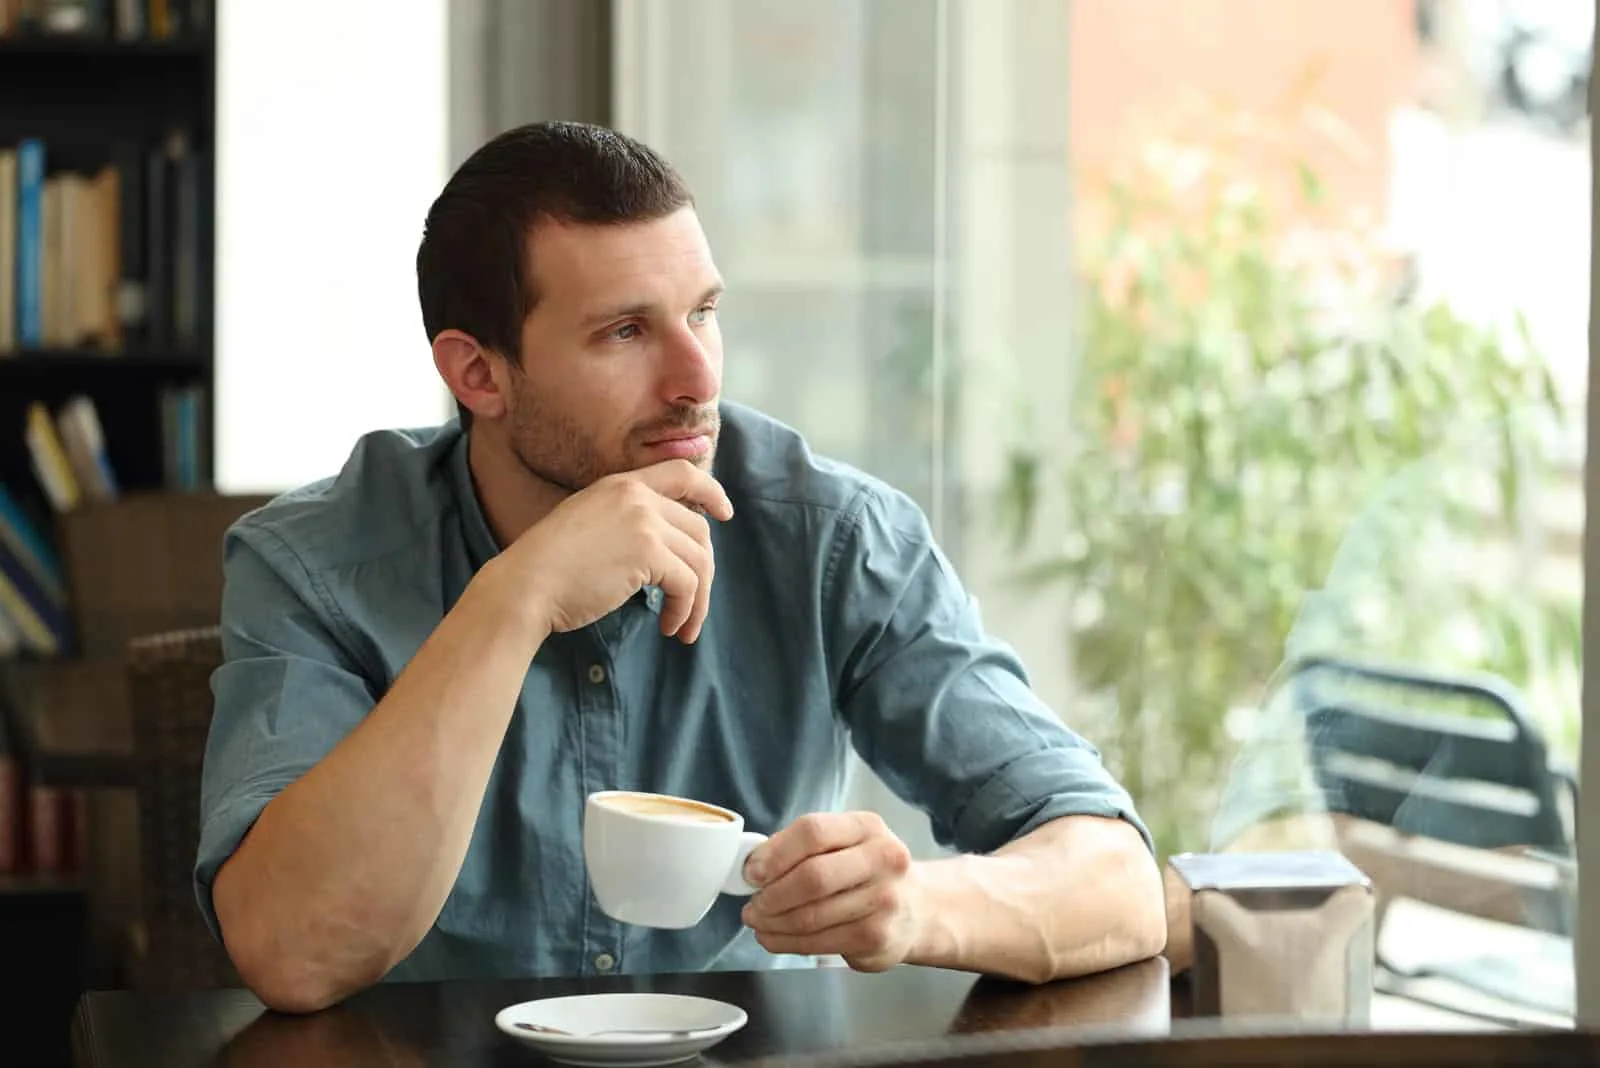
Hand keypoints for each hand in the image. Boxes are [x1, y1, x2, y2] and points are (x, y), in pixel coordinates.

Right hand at [485, 459, 733, 642]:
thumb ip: (625, 523)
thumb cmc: (549, 568)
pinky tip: (670, 628)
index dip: (711, 491)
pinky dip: (686, 611)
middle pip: (698, 529)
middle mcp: (637, 497)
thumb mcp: (588, 523)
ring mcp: (645, 522)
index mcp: (621, 485)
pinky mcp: (649, 554)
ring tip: (684, 627)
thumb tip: (665, 551)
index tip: (725, 513)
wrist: (524, 585)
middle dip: (704, 569)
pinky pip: (688, 584)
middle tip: (693, 603)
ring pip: (699, 560)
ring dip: (698, 600)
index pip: (682, 473)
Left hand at [740, 812, 920, 971]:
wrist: (920, 908)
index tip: (753, 872)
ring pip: (810, 916)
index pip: (814, 832)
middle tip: (753, 903)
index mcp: (868, 827)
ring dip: (773, 923)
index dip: (775, 854)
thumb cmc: (868, 871)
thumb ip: (802, 845)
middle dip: (772, 895)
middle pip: (812, 877)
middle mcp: (883, 860)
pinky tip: (774, 937)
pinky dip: (786, 942)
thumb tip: (754, 864)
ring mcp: (884, 901)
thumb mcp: (846, 842)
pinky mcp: (877, 938)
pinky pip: (818, 943)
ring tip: (758, 921)